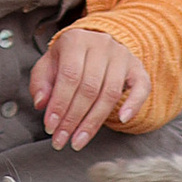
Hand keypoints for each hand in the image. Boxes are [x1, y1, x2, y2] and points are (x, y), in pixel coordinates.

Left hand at [31, 23, 148, 152]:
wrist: (95, 44)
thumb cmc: (68, 59)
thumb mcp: (48, 65)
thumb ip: (40, 83)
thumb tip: (41, 103)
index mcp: (76, 40)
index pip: (69, 76)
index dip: (59, 105)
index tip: (50, 127)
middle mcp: (101, 45)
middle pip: (89, 88)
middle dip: (73, 119)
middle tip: (61, 139)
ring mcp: (122, 56)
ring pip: (110, 93)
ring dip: (93, 122)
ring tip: (78, 141)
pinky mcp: (137, 68)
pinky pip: (141, 88)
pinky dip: (133, 105)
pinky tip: (122, 120)